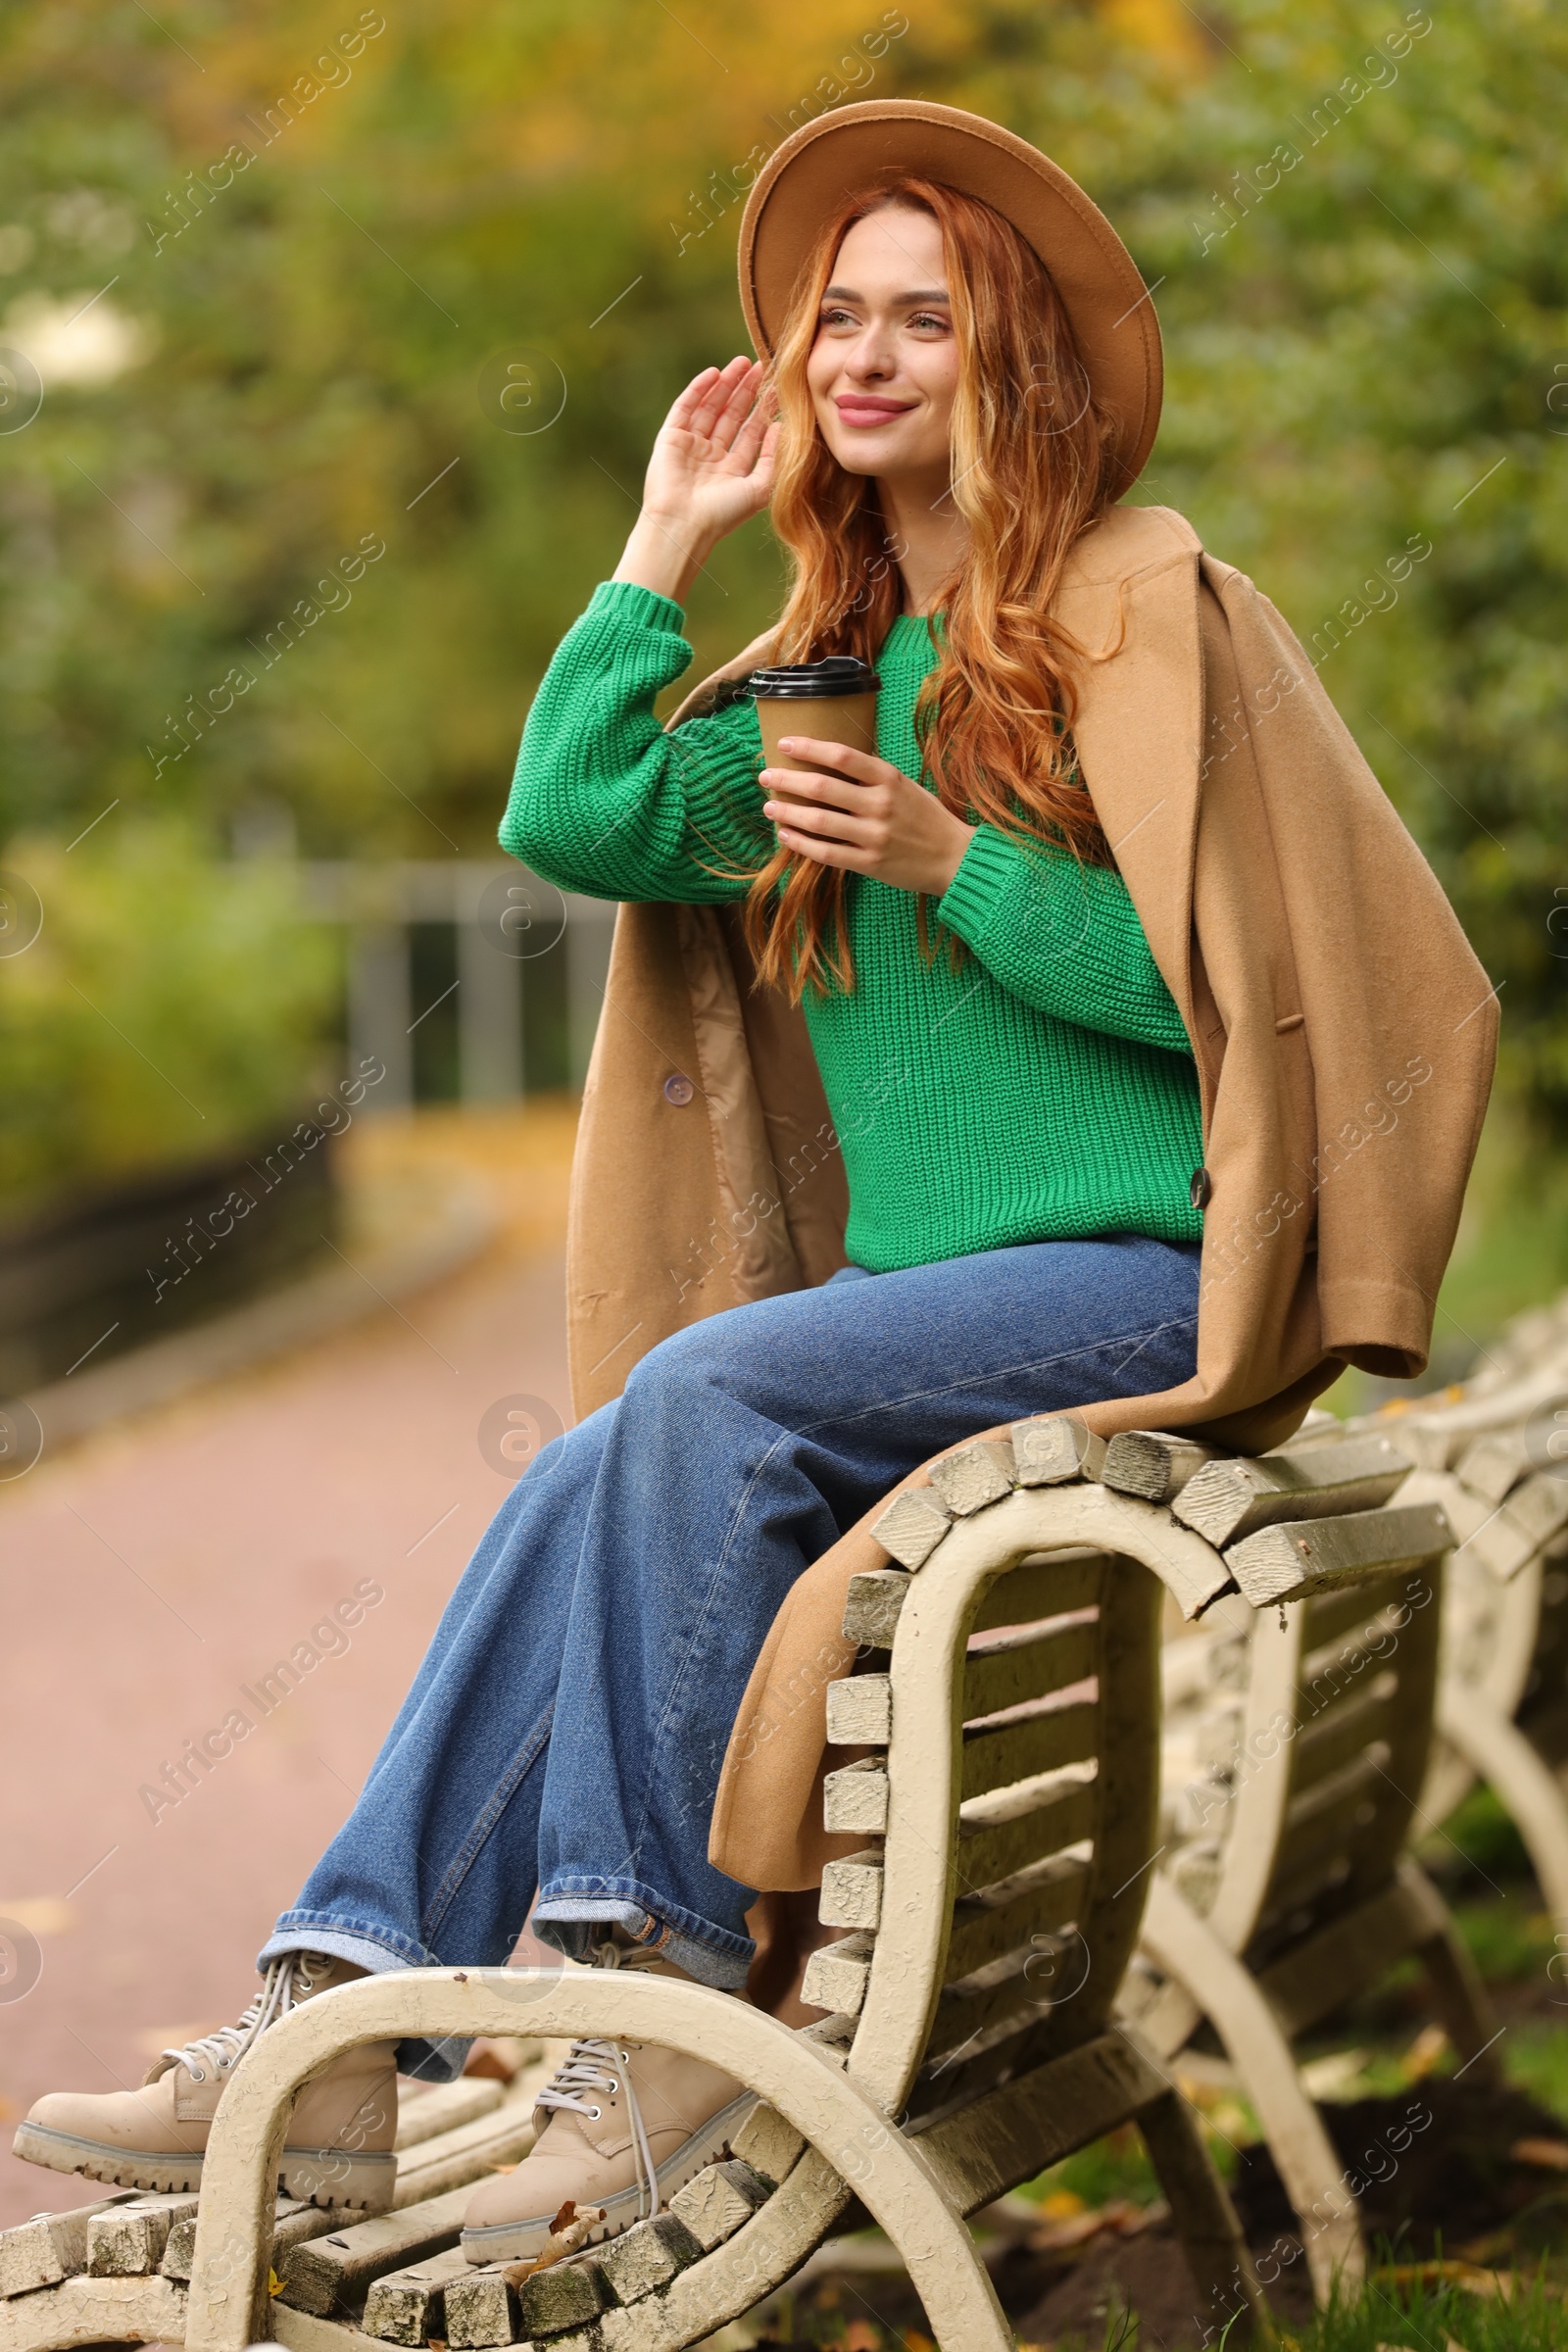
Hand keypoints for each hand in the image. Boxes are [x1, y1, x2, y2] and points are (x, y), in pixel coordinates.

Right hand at [614, 358, 776, 602]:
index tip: (777, 389)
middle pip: (731, 416)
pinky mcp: (671, 438)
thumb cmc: (723, 514)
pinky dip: (698, 390)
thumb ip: (772, 458)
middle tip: (760, 366)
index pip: (749, 433)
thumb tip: (782, 427)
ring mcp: (689, 446)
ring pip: (710, 407)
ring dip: (725, 385)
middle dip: (745, 391)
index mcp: (731, 471)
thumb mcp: (759, 489)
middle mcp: (710, 457)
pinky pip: (685, 407)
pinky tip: (714, 373)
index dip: (762, 410)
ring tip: (742, 364)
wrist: (683, 524)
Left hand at [761, 738, 974, 896]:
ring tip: (769, 805)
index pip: (841, 755)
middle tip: (766, 776)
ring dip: (787, 811)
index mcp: (889, 778)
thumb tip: (827, 763)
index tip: (784, 743)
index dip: (808, 747)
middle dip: (787, 779)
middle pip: (822, 787)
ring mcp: (874, 835)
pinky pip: (825, 853)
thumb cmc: (926, 817)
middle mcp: (880, 804)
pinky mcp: (869, 862)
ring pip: (818, 821)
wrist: (954, 857)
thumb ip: (870, 777)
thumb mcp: (904, 786)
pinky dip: (801, 843)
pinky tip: (785, 834)